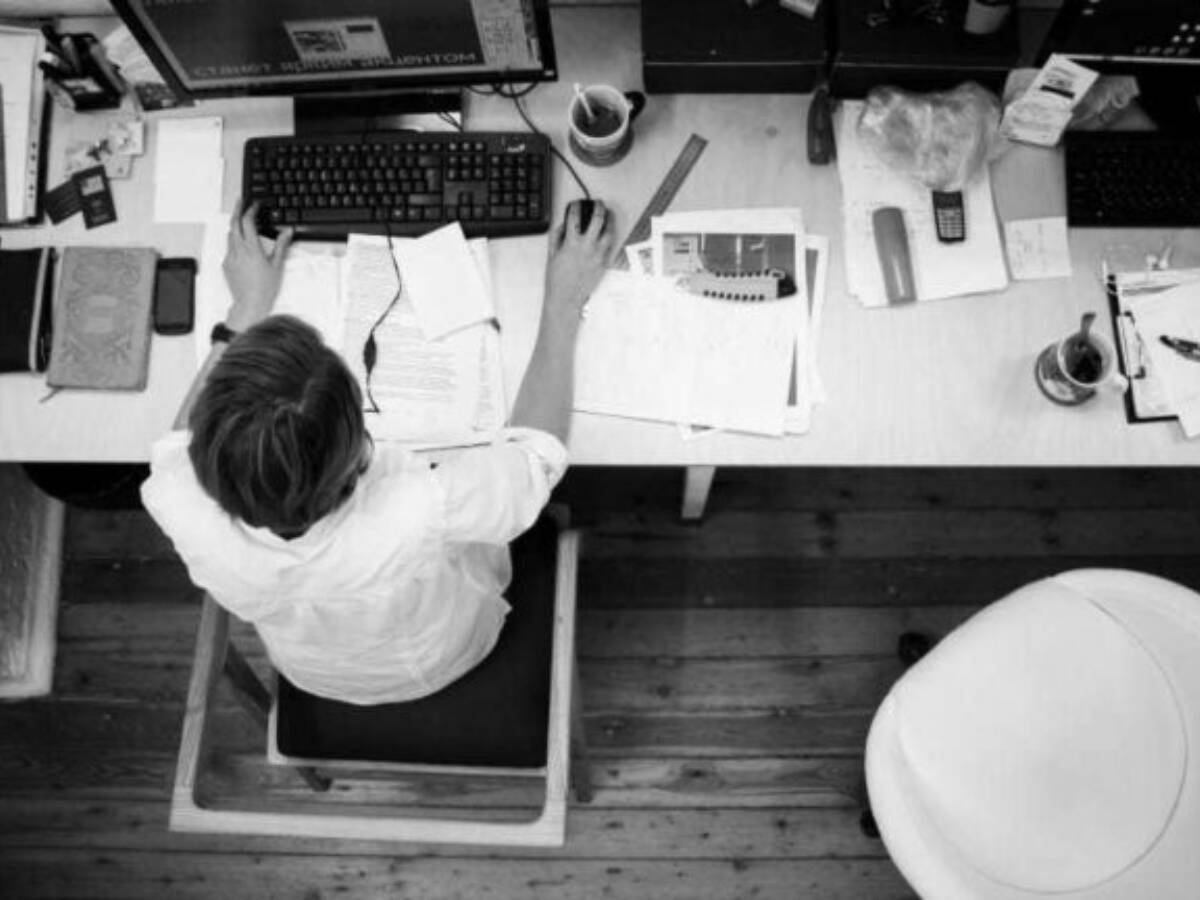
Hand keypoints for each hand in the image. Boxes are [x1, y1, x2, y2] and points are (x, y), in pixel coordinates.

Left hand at [222, 200, 293, 329]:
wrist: (249, 304)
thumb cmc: (264, 288)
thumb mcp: (277, 265)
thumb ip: (281, 245)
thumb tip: (287, 232)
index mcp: (251, 248)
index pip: (247, 221)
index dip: (250, 210)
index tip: (255, 205)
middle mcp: (238, 250)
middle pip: (234, 223)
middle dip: (237, 210)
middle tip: (240, 202)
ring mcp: (230, 257)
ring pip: (230, 235)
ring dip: (235, 226)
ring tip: (242, 222)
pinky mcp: (226, 264)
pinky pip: (229, 248)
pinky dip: (234, 242)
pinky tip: (242, 247)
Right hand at [543, 198, 613, 319]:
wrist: (566, 298)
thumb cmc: (557, 280)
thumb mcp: (551, 255)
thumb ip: (557, 236)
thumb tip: (563, 224)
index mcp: (572, 244)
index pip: (575, 217)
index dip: (575, 206)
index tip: (575, 204)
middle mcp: (587, 247)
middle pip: (597, 219)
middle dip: (598, 207)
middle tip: (598, 203)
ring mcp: (598, 255)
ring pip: (609, 231)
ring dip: (609, 220)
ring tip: (608, 214)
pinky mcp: (603, 263)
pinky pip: (610, 245)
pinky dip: (610, 236)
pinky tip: (608, 232)